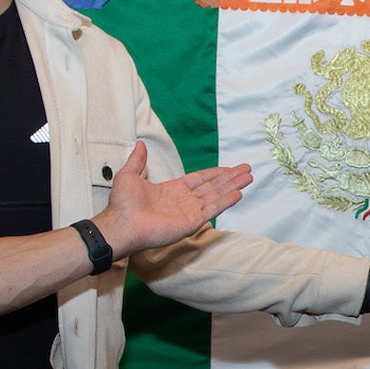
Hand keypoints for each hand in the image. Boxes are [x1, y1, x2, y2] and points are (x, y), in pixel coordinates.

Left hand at [93, 142, 250, 254]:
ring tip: (248, 178)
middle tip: (247, 170)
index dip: (215, 173)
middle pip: (212, 187)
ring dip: (232, 187)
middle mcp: (183, 201)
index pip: (199, 180)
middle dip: (230, 178)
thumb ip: (138, 160)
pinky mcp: (191, 223)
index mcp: (172, 190)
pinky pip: (211, 210)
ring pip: (216, 197)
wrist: (121, 224)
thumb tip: (140, 144)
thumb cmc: (122, 204)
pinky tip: (238, 194)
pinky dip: (225, 202)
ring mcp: (188, 213)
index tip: (229, 168)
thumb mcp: (129, 175)